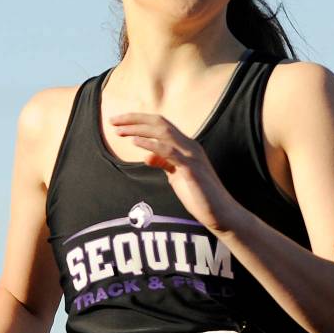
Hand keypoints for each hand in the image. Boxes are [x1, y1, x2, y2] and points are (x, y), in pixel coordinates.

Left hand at [110, 112, 238, 233]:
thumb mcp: (176, 176)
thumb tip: (146, 156)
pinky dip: (150, 144)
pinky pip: (168, 151)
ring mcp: (191, 155)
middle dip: (134, 119)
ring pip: (162, 132)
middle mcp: (189, 145)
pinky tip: (135, 142)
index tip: (119, 122)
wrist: (221, 213)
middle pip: (159, 122)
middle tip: (112, 120)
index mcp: (186, 145)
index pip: (161, 124)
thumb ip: (163, 163)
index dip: (139, 120)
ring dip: (138, 129)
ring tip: (119, 131)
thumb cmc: (198, 195)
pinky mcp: (190, 168)